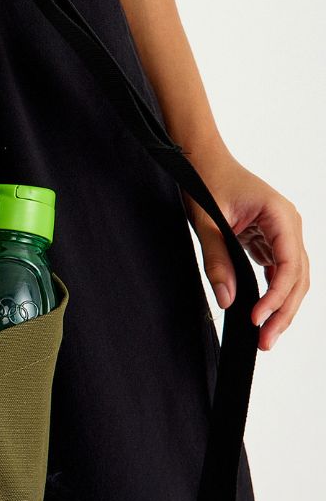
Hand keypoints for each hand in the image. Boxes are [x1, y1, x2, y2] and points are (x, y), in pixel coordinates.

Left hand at [183, 145, 309, 350]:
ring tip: (265, 334)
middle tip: (265, 341)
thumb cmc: (205, 180)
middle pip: (298, 276)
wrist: (202, 159)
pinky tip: (262, 313)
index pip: (289, 265)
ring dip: (281, 306)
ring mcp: (283, 231)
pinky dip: (272, 292)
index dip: (276, 297)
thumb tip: (227, 300)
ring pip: (292, 276)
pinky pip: (279, 270)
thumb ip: (217, 260)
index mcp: (280, 215)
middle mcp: (289, 224)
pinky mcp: (271, 238)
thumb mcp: (206, 222)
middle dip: (283, 311)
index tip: (257, 319)